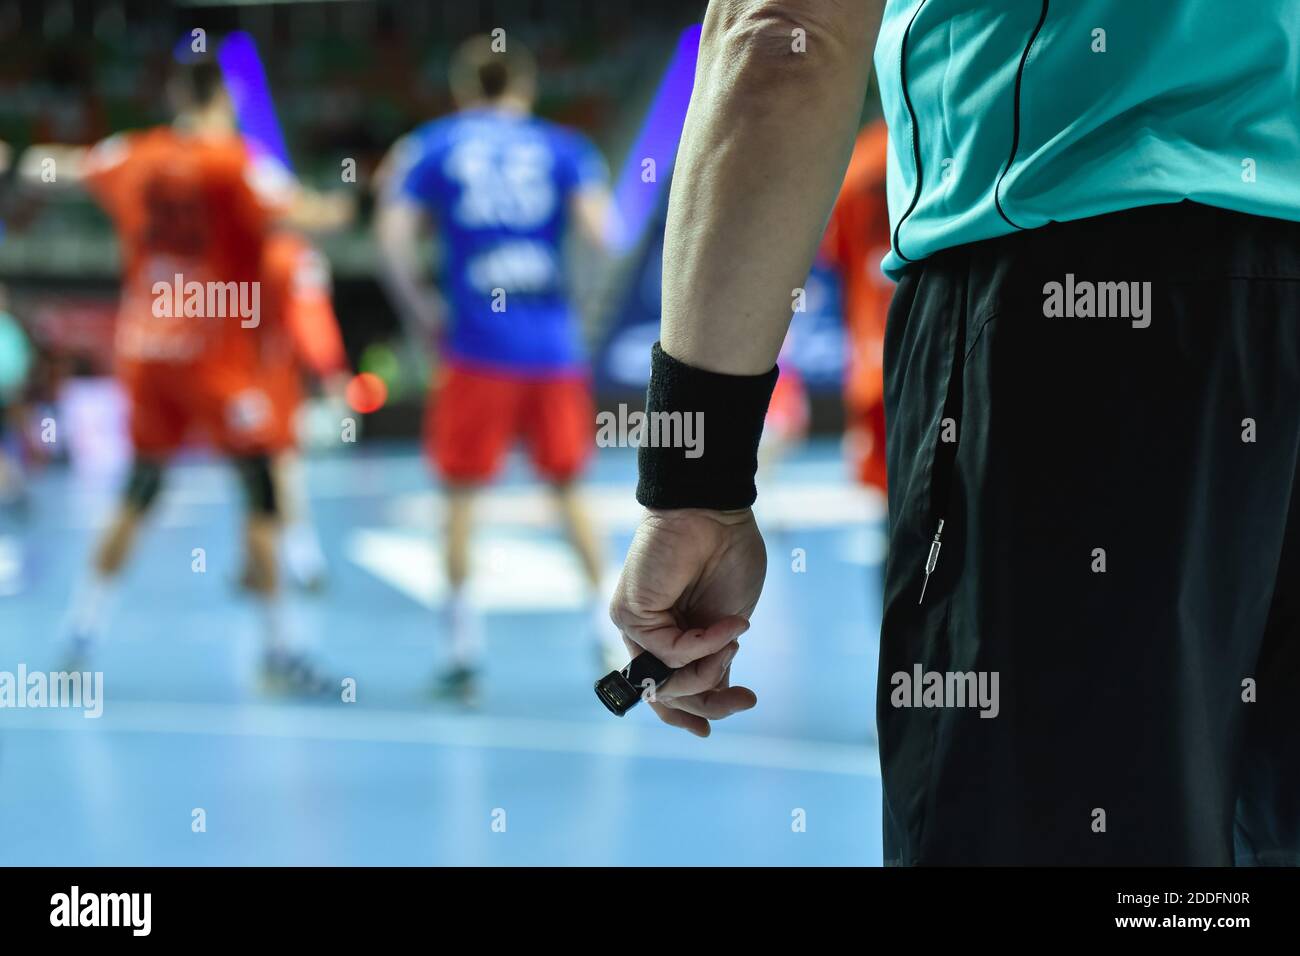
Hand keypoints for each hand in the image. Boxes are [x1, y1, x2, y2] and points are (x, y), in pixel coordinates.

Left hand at [609, 507, 765, 735]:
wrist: (715, 513)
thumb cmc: (727, 556)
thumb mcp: (729, 622)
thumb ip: (718, 659)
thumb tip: (718, 696)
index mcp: (672, 635)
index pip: (668, 689)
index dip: (688, 714)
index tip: (711, 733)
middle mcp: (647, 634)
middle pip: (664, 694)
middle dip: (707, 703)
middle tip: (744, 700)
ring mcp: (635, 625)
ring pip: (665, 680)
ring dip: (709, 670)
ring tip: (735, 642)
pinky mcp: (628, 613)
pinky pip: (669, 652)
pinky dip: (704, 645)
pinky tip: (728, 627)